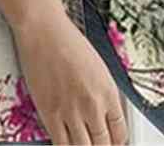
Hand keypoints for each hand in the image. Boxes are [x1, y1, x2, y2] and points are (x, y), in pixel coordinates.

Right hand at [10, 8, 128, 145]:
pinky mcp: (49, 113)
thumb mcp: (97, 66)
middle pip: (103, 144)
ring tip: (82, 144)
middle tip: (97, 145)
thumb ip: (103, 93)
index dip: (117, 143)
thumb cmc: (67, 40)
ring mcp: (71, 111)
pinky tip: (66, 144)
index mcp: (108, 91)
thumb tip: (104, 115)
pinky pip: (61, 144)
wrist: (43, 30)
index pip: (120, 132)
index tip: (112, 144)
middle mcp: (93, 104)